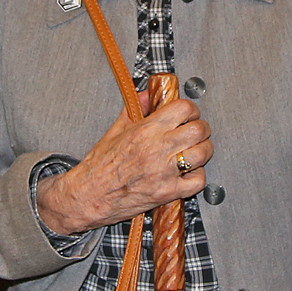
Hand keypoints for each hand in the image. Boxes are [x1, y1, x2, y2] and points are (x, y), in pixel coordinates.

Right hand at [36, 93, 211, 234]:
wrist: (89, 195)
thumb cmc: (99, 166)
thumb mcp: (116, 130)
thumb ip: (135, 109)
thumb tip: (148, 95)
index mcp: (145, 131)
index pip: (183, 109)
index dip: (191, 109)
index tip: (188, 113)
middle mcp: (157, 149)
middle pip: (198, 130)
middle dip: (200, 128)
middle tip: (195, 131)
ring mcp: (164, 172)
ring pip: (202, 153)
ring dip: (202, 150)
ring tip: (194, 151)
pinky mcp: (167, 192)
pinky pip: (197, 181)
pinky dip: (197, 176)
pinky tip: (188, 172)